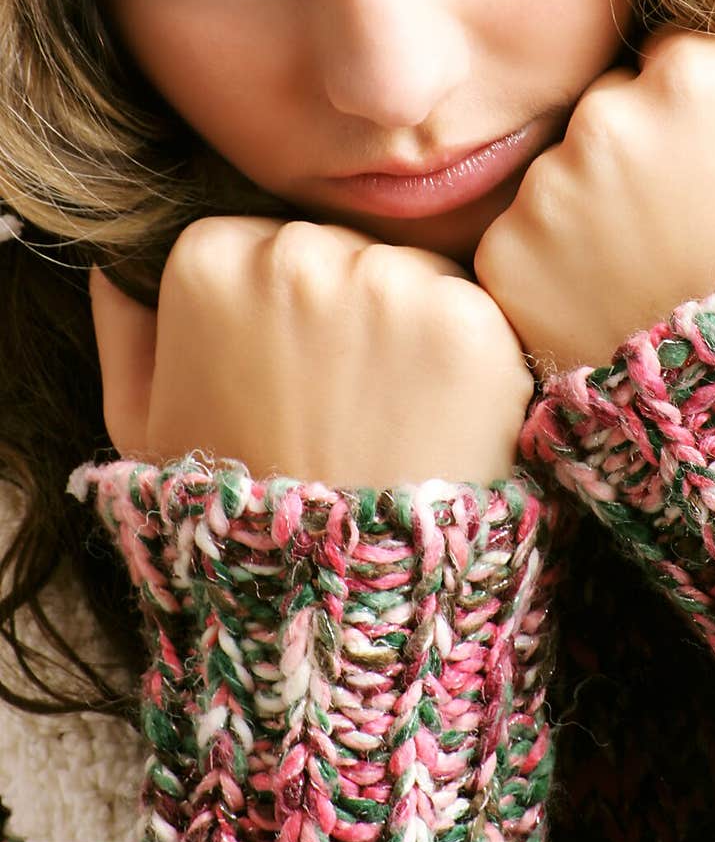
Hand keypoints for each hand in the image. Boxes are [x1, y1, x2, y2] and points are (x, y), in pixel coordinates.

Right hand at [90, 218, 533, 483]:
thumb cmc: (231, 510)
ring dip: (409, 326)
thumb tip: (115, 263)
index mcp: (209, 258)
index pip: (263, 243)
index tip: (283, 374)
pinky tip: (439, 420)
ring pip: (410, 271)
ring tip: (388, 417)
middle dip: (346, 308)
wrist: (335, 599)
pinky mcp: (465, 318)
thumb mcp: (141, 426)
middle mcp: (295, 252)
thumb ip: (126, 329)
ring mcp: (385, 281)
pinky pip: (472, 307)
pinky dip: (466, 357)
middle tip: (342, 403)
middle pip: (340, 247)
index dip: (279, 312)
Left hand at [474, 28, 714, 374]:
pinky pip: (520, 235)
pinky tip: (596, 299)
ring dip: (585, 207)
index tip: (712, 170)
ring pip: (557, 173)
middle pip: (604, 111)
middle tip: (673, 227)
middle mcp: (604, 116)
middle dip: (630, 154)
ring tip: (638, 271)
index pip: (668, 62)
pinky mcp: (503, 253)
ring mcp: (546, 187)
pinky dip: (547, 263)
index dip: (694, 118)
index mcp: (690, 78)